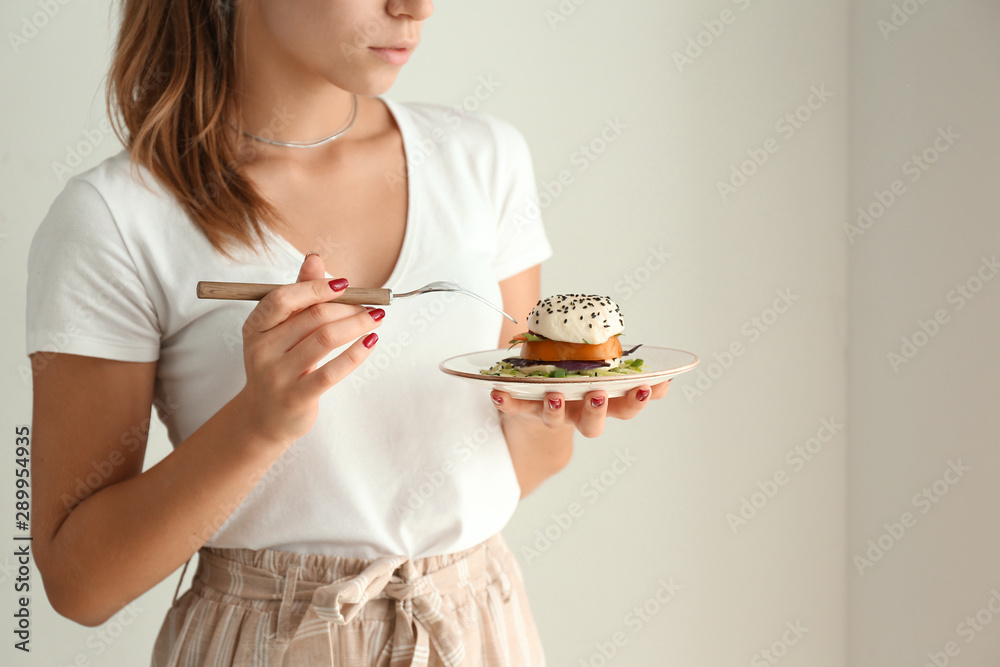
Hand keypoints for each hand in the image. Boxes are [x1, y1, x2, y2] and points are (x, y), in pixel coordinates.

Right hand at [236, 253, 383, 445]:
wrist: (264, 418)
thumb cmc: (278, 366)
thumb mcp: (280, 331)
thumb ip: (298, 296)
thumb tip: (315, 258)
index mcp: (255, 327)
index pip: (283, 298)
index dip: (315, 287)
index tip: (345, 284)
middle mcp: (261, 349)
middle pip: (312, 317)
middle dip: (347, 307)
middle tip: (370, 306)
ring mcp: (277, 375)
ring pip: (325, 339)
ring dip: (357, 325)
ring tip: (376, 319)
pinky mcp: (297, 397)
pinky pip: (333, 370)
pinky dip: (356, 353)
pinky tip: (370, 342)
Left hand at [489, 381, 669, 437]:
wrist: (536, 409)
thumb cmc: (575, 381)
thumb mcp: (601, 371)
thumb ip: (626, 369)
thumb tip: (663, 370)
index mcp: (601, 401)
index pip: (626, 407)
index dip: (639, 399)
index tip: (649, 386)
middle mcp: (578, 413)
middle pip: (593, 424)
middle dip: (597, 410)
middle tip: (598, 393)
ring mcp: (550, 413)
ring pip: (555, 419)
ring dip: (555, 409)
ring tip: (554, 395)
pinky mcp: (523, 409)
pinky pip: (514, 408)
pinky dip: (506, 401)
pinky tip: (497, 391)